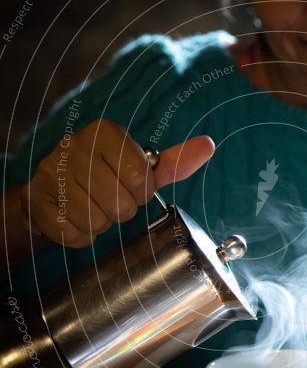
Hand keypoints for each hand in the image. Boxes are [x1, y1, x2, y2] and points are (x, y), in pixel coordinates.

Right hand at [19, 119, 214, 247]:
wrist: (51, 190)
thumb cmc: (104, 176)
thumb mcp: (139, 166)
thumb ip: (173, 161)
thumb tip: (208, 146)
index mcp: (104, 132)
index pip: (141, 179)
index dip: (141, 192)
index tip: (132, 186)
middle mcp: (75, 146)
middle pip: (120, 204)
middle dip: (121, 210)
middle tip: (110, 199)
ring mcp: (51, 173)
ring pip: (96, 221)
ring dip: (100, 223)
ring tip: (92, 207)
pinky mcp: (37, 200)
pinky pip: (73, 234)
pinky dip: (80, 235)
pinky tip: (75, 218)